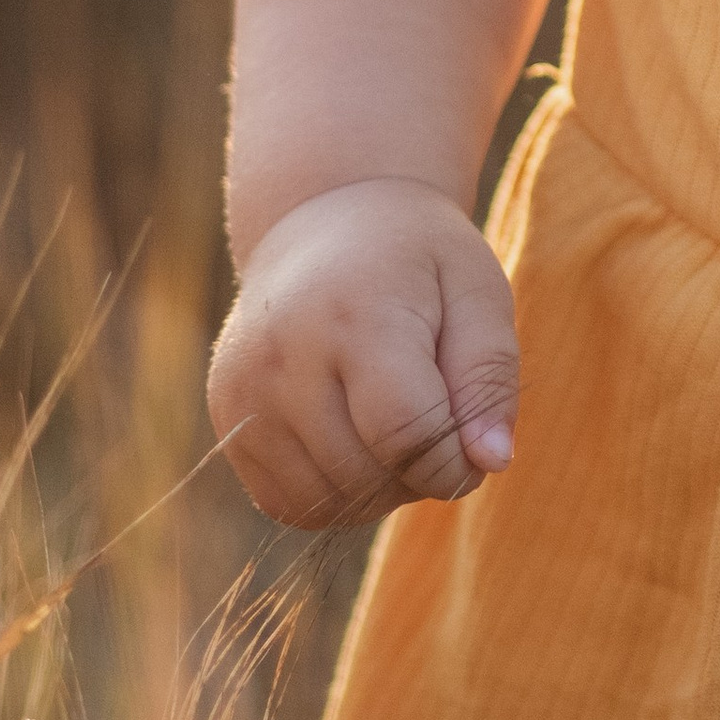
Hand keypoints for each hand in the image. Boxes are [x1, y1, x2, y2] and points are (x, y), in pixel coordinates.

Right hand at [207, 176, 522, 531]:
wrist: (325, 217)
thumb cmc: (417, 260)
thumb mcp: (476, 291)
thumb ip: (490, 376)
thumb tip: (492, 462)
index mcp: (356, 317)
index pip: (406, 436)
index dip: (454, 461)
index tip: (475, 442)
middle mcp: (285, 358)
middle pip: (366, 476)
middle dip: (419, 473)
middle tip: (436, 419)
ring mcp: (244, 392)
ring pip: (326, 501)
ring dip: (377, 489)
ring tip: (396, 425)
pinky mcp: (226, 419)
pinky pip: (288, 502)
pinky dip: (334, 492)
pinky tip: (355, 438)